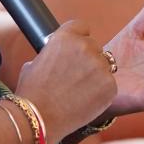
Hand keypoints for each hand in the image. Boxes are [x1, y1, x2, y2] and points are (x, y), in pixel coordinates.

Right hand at [14, 20, 117, 135]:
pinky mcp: (110, 85)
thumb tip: (58, 54)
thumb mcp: (35, 62)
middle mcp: (85, 47)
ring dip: (96, 75)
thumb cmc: (32, 92)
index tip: (75, 49)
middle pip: (95, 46)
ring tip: (78, 91)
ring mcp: (100, 66)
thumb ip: (53, 53)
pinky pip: (109, 84)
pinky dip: (101, 91)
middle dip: (88, 58)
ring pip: (104, 66)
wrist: (38, 117)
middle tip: (76, 76)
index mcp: (65, 37)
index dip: (78, 37)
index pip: (81, 27)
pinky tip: (86, 100)